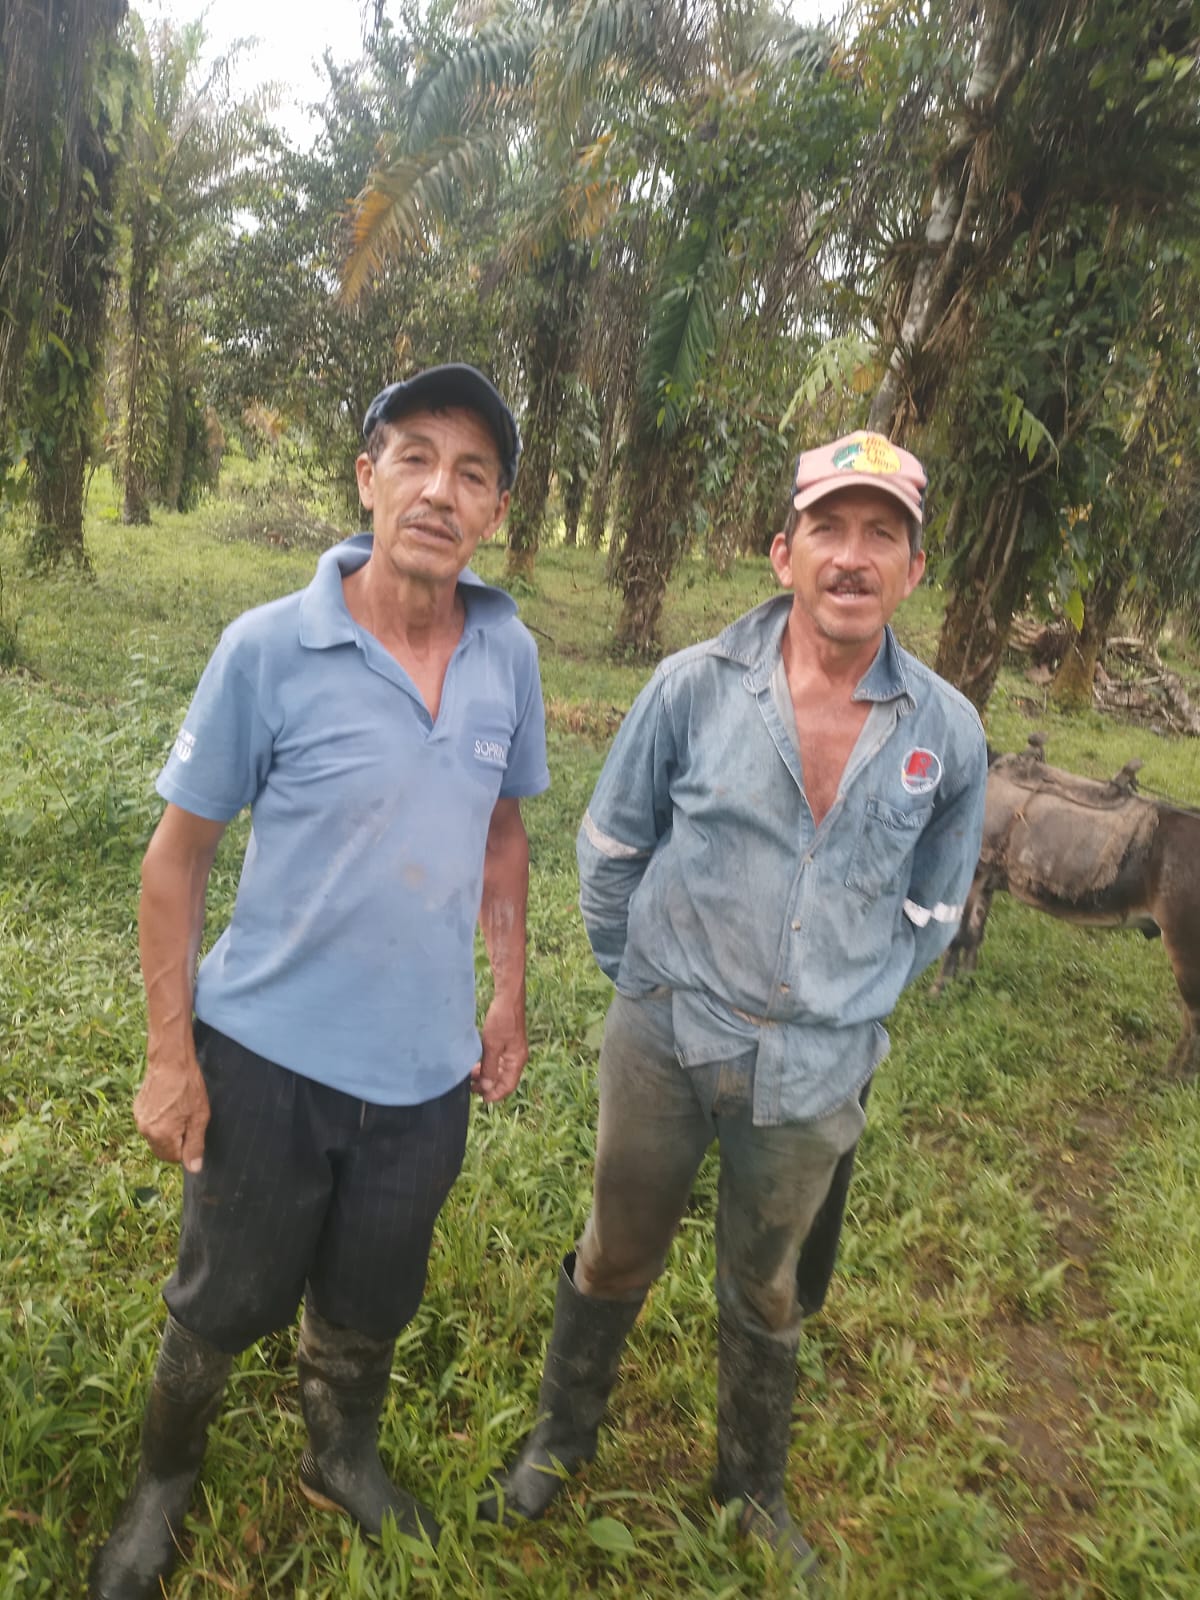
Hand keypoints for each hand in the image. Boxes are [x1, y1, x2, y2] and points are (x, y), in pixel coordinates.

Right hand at [133, 1046, 210, 1171]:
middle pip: (162, 1150)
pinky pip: (150, 1124)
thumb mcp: (199, 1117)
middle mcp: (146, 1131)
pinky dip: (159, 1121)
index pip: (174, 1158)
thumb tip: (194, 1168)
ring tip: (179, 1111)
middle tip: (188, 1121)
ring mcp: (139, 1119)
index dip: (188, 1148)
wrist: (170, 1061)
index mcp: (161, 1135)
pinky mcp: (137, 1109)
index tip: (194, 1131)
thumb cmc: (188, 1087)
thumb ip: (195, 1145)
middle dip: (176, 1143)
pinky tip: (169, 1105)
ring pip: (155, 1138)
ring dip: (167, 1132)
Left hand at [470, 996, 527, 1103]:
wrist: (507, 998)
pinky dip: (487, 1065)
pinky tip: (476, 1063)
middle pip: (504, 1079)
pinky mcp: (506, 1043)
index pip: (508, 1086)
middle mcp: (516, 1057)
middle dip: (488, 1085)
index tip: (481, 1099)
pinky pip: (497, 1060)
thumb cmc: (502, 1019)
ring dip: (486, 1075)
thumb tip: (487, 1088)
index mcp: (517, 1060)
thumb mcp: (492, 1046)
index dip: (495, 1095)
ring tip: (470, 1076)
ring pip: (499, 1070)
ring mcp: (512, 1050)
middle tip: (471, 1087)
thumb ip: (489, 1068)